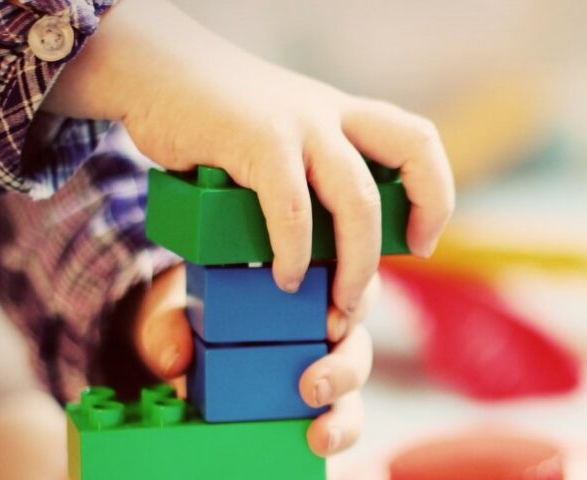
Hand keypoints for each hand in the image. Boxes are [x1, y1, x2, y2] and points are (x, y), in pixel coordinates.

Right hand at [44, 0, 453, 314]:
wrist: (152, 70)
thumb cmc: (214, 122)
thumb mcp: (280, 139)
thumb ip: (308, 178)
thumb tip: (326, 252)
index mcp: (344, 116)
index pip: (418, 142)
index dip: (434, 193)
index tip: (421, 241)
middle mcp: (331, 114)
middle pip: (414, 150)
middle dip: (422, 216)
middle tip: (396, 268)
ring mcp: (298, 123)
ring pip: (358, 199)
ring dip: (356, 262)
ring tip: (337, 302)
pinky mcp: (257, 139)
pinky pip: (292, 208)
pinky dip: (292, 252)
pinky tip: (281, 276)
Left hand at [131, 265, 376, 456]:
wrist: (180, 352)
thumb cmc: (192, 317)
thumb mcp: (175, 312)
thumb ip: (168, 327)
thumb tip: (174, 360)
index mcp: (307, 291)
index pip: (352, 288)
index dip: (356, 303)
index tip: (332, 323)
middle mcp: (325, 334)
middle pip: (357, 346)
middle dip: (345, 369)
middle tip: (313, 388)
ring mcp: (323, 375)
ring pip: (353, 395)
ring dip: (345, 418)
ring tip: (320, 436)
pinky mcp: (314, 413)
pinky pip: (337, 429)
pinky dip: (337, 448)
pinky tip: (324, 464)